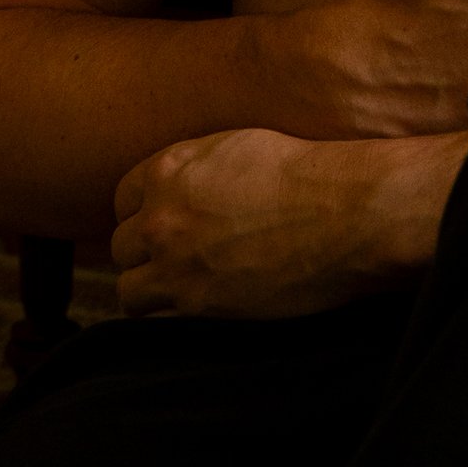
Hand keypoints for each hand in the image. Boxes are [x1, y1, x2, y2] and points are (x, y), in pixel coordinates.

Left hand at [109, 126, 464, 317]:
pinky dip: (169, 316)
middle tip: (179, 265)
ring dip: (152, 290)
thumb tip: (195, 188)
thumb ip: (201, 170)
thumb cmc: (312, 175)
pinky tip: (198, 310)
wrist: (346, 211)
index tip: (165, 230)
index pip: (124, 197)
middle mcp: (162, 211)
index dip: (144, 216)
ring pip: (127, 286)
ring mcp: (174, 257)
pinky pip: (151, 317)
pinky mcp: (194, 300)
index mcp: (172, 166)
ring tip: (186, 293)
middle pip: (121, 244)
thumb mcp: (242, 149)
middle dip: (146, 255)